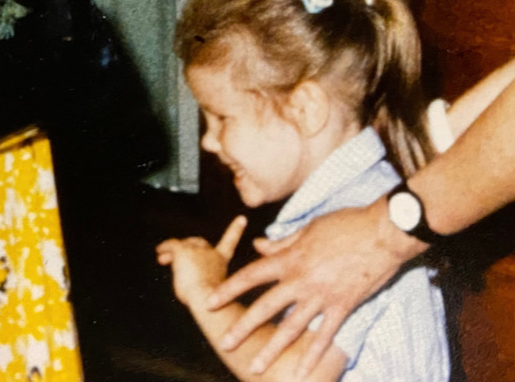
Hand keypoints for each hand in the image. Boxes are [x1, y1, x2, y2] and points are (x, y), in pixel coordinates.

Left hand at [157, 215, 246, 307]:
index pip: (230, 242)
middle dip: (190, 247)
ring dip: (173, 253)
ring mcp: (197, 249)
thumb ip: (199, 277)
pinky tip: (158, 252)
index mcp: (222, 262)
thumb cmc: (207, 304)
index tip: (242, 218)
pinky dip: (164, 248)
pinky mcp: (183, 251)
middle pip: (200, 243)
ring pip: (183, 246)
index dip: (235, 230)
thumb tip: (185, 274)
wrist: (205, 301)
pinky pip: (172, 245)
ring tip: (162, 259)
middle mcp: (211, 252)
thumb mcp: (208, 289)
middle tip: (176, 258)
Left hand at [206, 199, 419, 376]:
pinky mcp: (343, 307)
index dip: (229, 289)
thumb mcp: (308, 228)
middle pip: (265, 307)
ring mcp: (322, 296)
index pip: (251, 275)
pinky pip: (325, 335)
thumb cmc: (344, 224)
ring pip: (292, 328)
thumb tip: (257, 246)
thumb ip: (281, 242)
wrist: (382, 232)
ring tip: (256, 367)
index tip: (210, 301)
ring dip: (272, 349)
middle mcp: (302, 280)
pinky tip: (302, 371)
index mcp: (291, 258)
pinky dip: (313, 355)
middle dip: (243, 327)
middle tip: (225, 345)